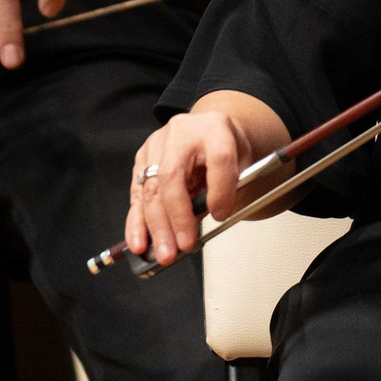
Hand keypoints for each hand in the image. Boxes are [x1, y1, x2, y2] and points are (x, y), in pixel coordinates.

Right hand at [121, 108, 262, 266]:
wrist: (210, 129)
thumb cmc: (227, 148)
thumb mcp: (243, 162)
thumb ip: (231, 186)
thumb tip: (212, 216)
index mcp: (214, 127)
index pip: (218, 158)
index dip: (220, 190)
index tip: (221, 216)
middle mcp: (181, 132)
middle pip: (172, 176)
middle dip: (176, 217)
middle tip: (183, 246)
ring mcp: (156, 144)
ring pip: (150, 189)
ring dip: (155, 226)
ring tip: (163, 253)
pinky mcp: (141, 159)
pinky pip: (137, 194)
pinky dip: (137, 223)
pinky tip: (139, 242)